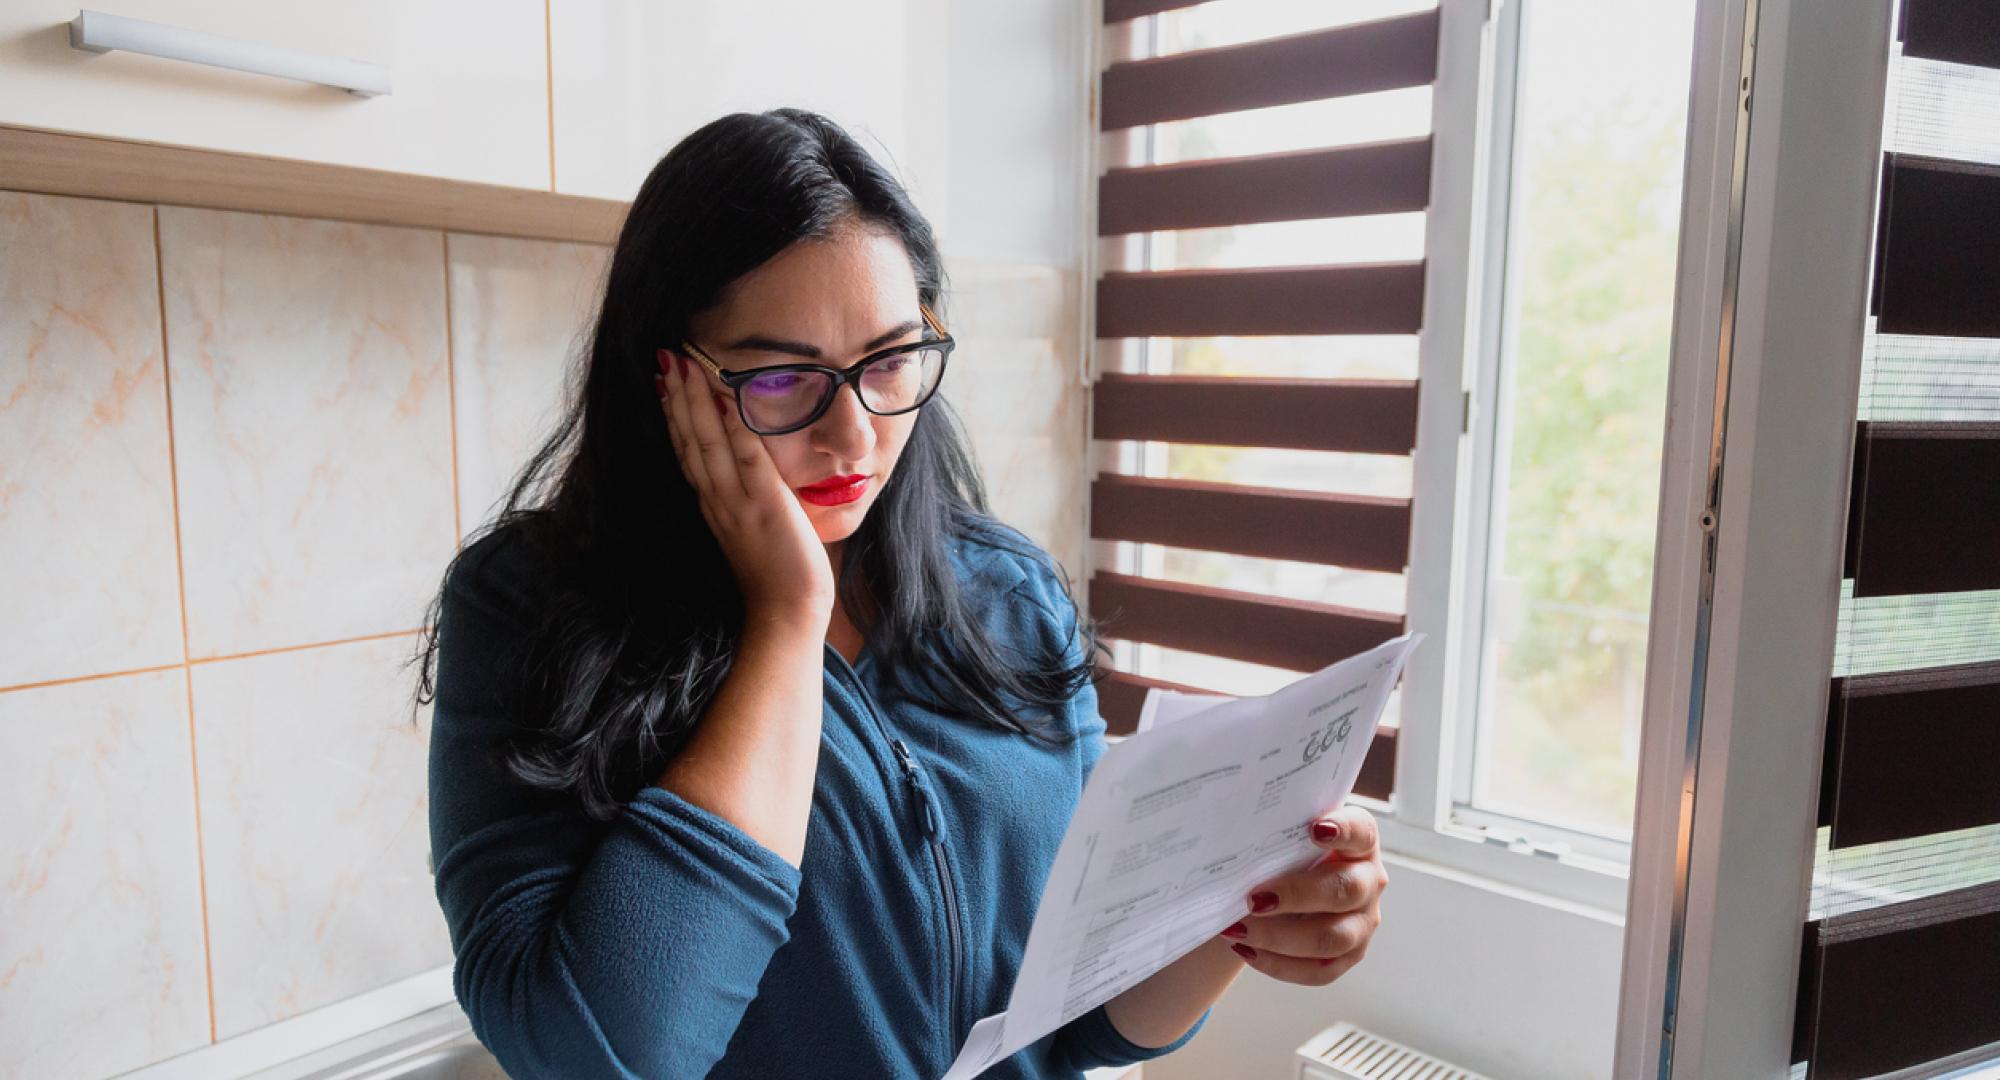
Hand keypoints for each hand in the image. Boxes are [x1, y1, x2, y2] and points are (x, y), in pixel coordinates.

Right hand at [657, 349, 834, 627]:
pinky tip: (726, 396)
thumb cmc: (779, 572)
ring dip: (694, 401)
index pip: (687, 452)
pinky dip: (734, 424)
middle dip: (676, 397)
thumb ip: (749, 497)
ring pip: (708, 443)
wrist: (787, 610)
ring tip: (683, 366)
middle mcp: (716, 500)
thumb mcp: (754, 528)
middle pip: (689, 440)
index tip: (665, 383)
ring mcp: (737, 502)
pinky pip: (746, 458)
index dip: (674, 416)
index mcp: (713, 505)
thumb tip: (754, 470)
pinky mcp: (764, 505)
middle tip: (665, 359)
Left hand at [1218, 804, 1384, 985]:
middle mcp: (1368, 881)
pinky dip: (1279, 964)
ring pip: (1332, 938)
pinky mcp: (1348, 956)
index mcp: (1360, 841)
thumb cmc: (1286, 852)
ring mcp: (1363, 922)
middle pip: (1345, 890)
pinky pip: (1319, 971)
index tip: (1314, 829)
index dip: (1342, 831)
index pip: (1361, 831)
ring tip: (1238, 929)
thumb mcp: (1285, 833)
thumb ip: (1274, 825)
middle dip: (1296, 895)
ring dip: (1280, 936)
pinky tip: (1247, 949)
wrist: (1282, 885)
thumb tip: (1232, 830)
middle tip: (1254, 899)